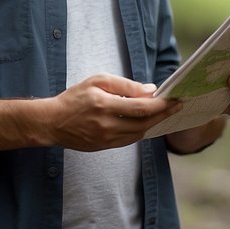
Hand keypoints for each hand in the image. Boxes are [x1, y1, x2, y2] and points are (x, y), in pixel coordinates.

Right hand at [46, 72, 178, 150]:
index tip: (175, 99)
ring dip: (154, 123)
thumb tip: (150, 91)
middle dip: (164, 114)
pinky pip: (130, 140)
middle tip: (177, 106)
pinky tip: (147, 122)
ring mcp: (106, 139)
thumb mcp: (97, 81)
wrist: (52, 122)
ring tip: (164, 112)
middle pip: (144, 122)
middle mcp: (107, 125)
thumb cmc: (74, 98)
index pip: (141, 108)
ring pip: (139, 133)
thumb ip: (125, 85)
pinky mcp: (105, 147)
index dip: (161, 105)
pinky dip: (141, 130)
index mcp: (105, 105)